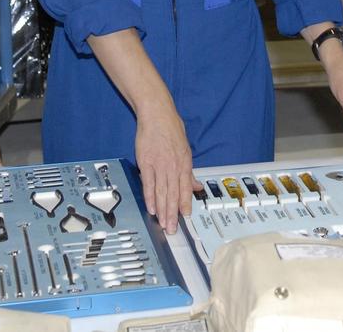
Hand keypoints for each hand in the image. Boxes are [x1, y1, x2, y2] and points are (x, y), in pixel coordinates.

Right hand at [134, 106, 193, 233]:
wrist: (157, 114)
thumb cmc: (171, 128)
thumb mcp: (185, 148)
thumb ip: (189, 170)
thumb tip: (196, 185)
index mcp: (185, 162)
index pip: (186, 188)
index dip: (185, 204)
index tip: (185, 217)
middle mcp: (173, 166)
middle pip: (173, 194)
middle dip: (173, 213)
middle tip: (172, 229)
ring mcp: (159, 165)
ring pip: (162, 192)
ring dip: (162, 210)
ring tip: (163, 224)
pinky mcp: (146, 163)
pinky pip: (148, 184)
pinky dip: (150, 197)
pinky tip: (151, 208)